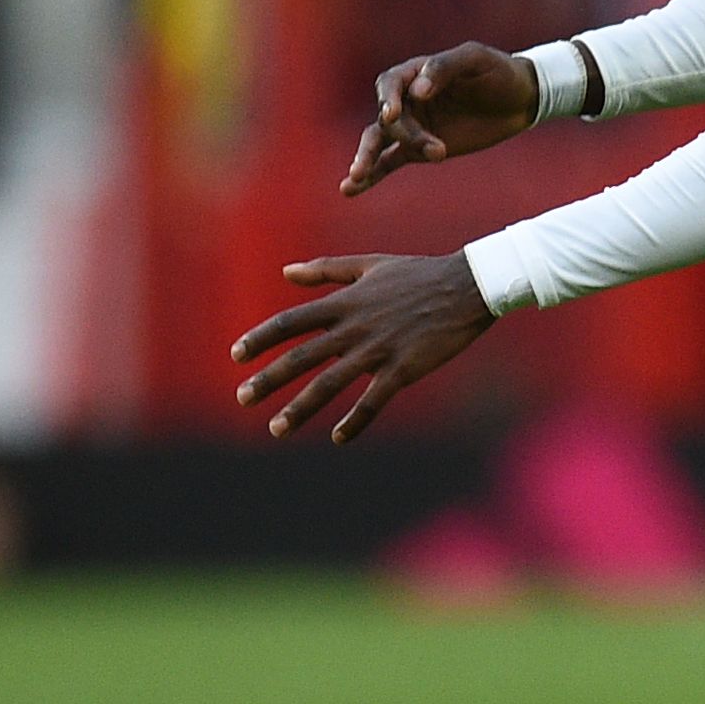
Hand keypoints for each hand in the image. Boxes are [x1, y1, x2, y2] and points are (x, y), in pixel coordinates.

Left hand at [230, 252, 493, 443]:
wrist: (468, 286)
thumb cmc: (419, 274)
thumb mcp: (371, 266)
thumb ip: (327, 270)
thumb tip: (285, 271)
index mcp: (346, 302)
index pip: (291, 321)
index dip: (261, 338)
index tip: (236, 355)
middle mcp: (355, 327)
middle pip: (302, 356)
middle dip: (269, 379)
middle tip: (242, 399)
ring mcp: (378, 349)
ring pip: (330, 383)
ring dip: (300, 408)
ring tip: (276, 429)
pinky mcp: (403, 368)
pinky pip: (373, 400)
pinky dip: (355, 421)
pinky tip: (339, 438)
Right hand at [343, 43, 539, 197]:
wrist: (519, 100)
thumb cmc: (498, 72)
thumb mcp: (476, 59)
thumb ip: (445, 67)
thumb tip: (417, 91)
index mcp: (416, 73)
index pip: (389, 84)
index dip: (388, 98)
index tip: (393, 114)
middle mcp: (407, 99)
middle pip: (388, 118)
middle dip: (406, 135)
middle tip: (435, 150)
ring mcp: (411, 126)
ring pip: (379, 141)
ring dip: (366, 158)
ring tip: (356, 176)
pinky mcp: (418, 150)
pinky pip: (387, 162)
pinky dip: (371, 175)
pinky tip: (349, 189)